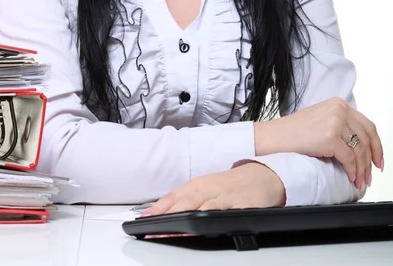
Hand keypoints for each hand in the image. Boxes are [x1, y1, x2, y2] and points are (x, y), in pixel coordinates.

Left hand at [141, 163, 285, 216]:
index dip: (158, 209)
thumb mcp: (204, 188)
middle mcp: (209, 189)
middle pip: (185, 202)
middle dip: (168, 215)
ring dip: (188, 218)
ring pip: (203, 207)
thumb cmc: (229, 184)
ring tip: (174, 229)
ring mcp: (226, 196)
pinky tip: (208, 225)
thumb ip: (183, 200)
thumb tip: (157, 212)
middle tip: (153, 228)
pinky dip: (217, 217)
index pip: (173, 197)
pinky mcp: (243, 204)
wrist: (261, 174)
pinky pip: (228, 212)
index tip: (143, 220)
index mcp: (197, 185)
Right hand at [254, 97, 383, 190]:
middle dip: (371, 159)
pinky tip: (351, 178)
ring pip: (359, 150)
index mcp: (338, 104)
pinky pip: (349, 159)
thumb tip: (359, 144)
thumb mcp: (321, 119)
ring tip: (360, 180)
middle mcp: (339, 110)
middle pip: (366, 137)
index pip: (367, 125)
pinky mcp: (330, 137)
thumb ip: (340, 124)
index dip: (376, 145)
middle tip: (371, 173)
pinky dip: (352, 171)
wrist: (273, 137)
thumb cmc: (292, 132)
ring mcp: (335, 122)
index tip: (378, 158)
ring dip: (362, 169)